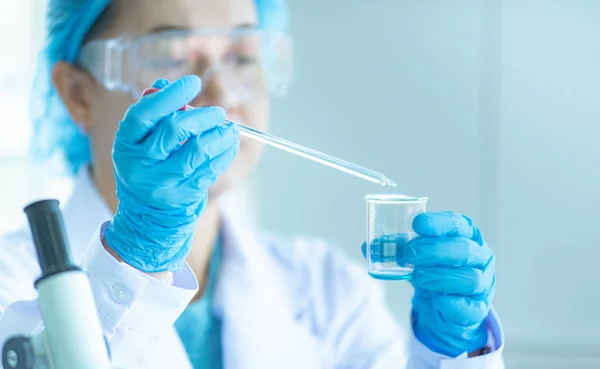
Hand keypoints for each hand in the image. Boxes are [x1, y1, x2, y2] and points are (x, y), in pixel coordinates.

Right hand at [104, 76, 239, 272]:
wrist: (147, 218)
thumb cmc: (148, 168)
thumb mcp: (140, 144)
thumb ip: (153, 115)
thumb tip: (166, 86)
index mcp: (126, 145)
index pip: (145, 114)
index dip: (170, 96)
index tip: (193, 82)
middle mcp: (140, 165)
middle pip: (174, 130)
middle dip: (202, 116)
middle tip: (218, 112)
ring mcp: (163, 183)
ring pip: (198, 150)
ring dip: (220, 134)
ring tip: (230, 128)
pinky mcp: (184, 196)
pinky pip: (211, 168)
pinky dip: (225, 152)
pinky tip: (230, 144)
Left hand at [405, 212, 495, 356]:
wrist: (447, 308)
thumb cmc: (435, 273)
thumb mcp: (418, 257)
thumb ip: (397, 249)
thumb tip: (368, 246)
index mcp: (468, 237)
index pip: (459, 224)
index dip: (439, 223)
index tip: (416, 223)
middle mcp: (480, 258)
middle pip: (464, 250)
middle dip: (434, 250)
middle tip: (409, 253)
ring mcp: (482, 285)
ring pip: (468, 278)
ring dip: (438, 276)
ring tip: (417, 277)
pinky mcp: (477, 309)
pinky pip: (468, 307)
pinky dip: (449, 302)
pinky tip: (434, 298)